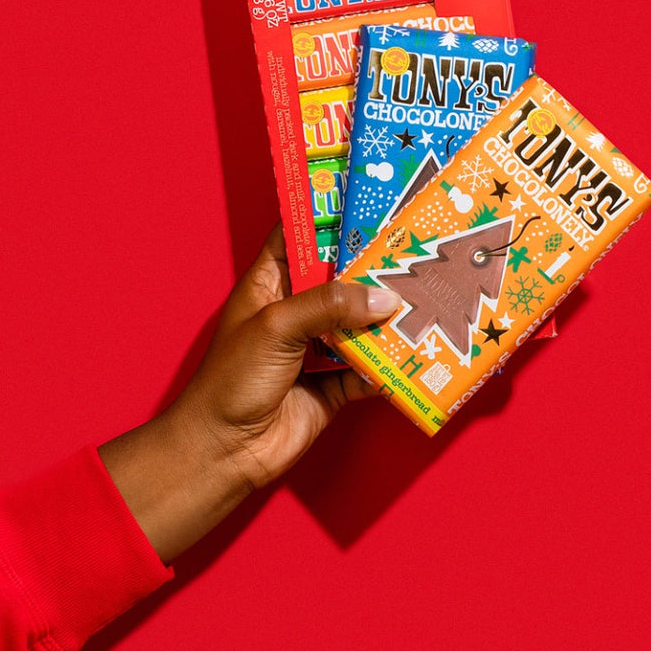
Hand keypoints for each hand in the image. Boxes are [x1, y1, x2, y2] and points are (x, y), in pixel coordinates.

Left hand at [99, 224, 399, 561]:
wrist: (224, 451)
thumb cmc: (232, 379)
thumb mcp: (276, 325)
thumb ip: (330, 305)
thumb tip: (386, 296)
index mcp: (269, 284)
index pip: (299, 237)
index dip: (327, 217)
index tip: (368, 199)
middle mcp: (295, 312)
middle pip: (340, 280)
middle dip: (374, 268)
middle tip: (415, 248)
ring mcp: (316, 350)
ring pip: (360, 324)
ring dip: (388, 318)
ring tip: (427, 296)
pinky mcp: (333, 386)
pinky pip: (369, 370)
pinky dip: (389, 366)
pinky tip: (413, 355)